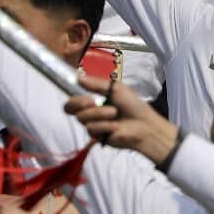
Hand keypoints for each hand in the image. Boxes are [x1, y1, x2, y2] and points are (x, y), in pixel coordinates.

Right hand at [63, 74, 180, 164]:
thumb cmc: (132, 105)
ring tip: (114, 113)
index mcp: (93, 99)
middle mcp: (89, 112)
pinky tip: (115, 126)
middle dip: (79, 103)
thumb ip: (97, 84)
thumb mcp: (116, 89)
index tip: (76, 89)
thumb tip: (78, 77)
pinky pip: (92, 128)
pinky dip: (104, 125)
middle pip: (69, 108)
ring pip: (82, 117)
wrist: (144, 124)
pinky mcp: (96, 136)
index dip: (70, 94)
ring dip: (99, 114)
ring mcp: (92, 124)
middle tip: (92, 101)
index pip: (73, 97)